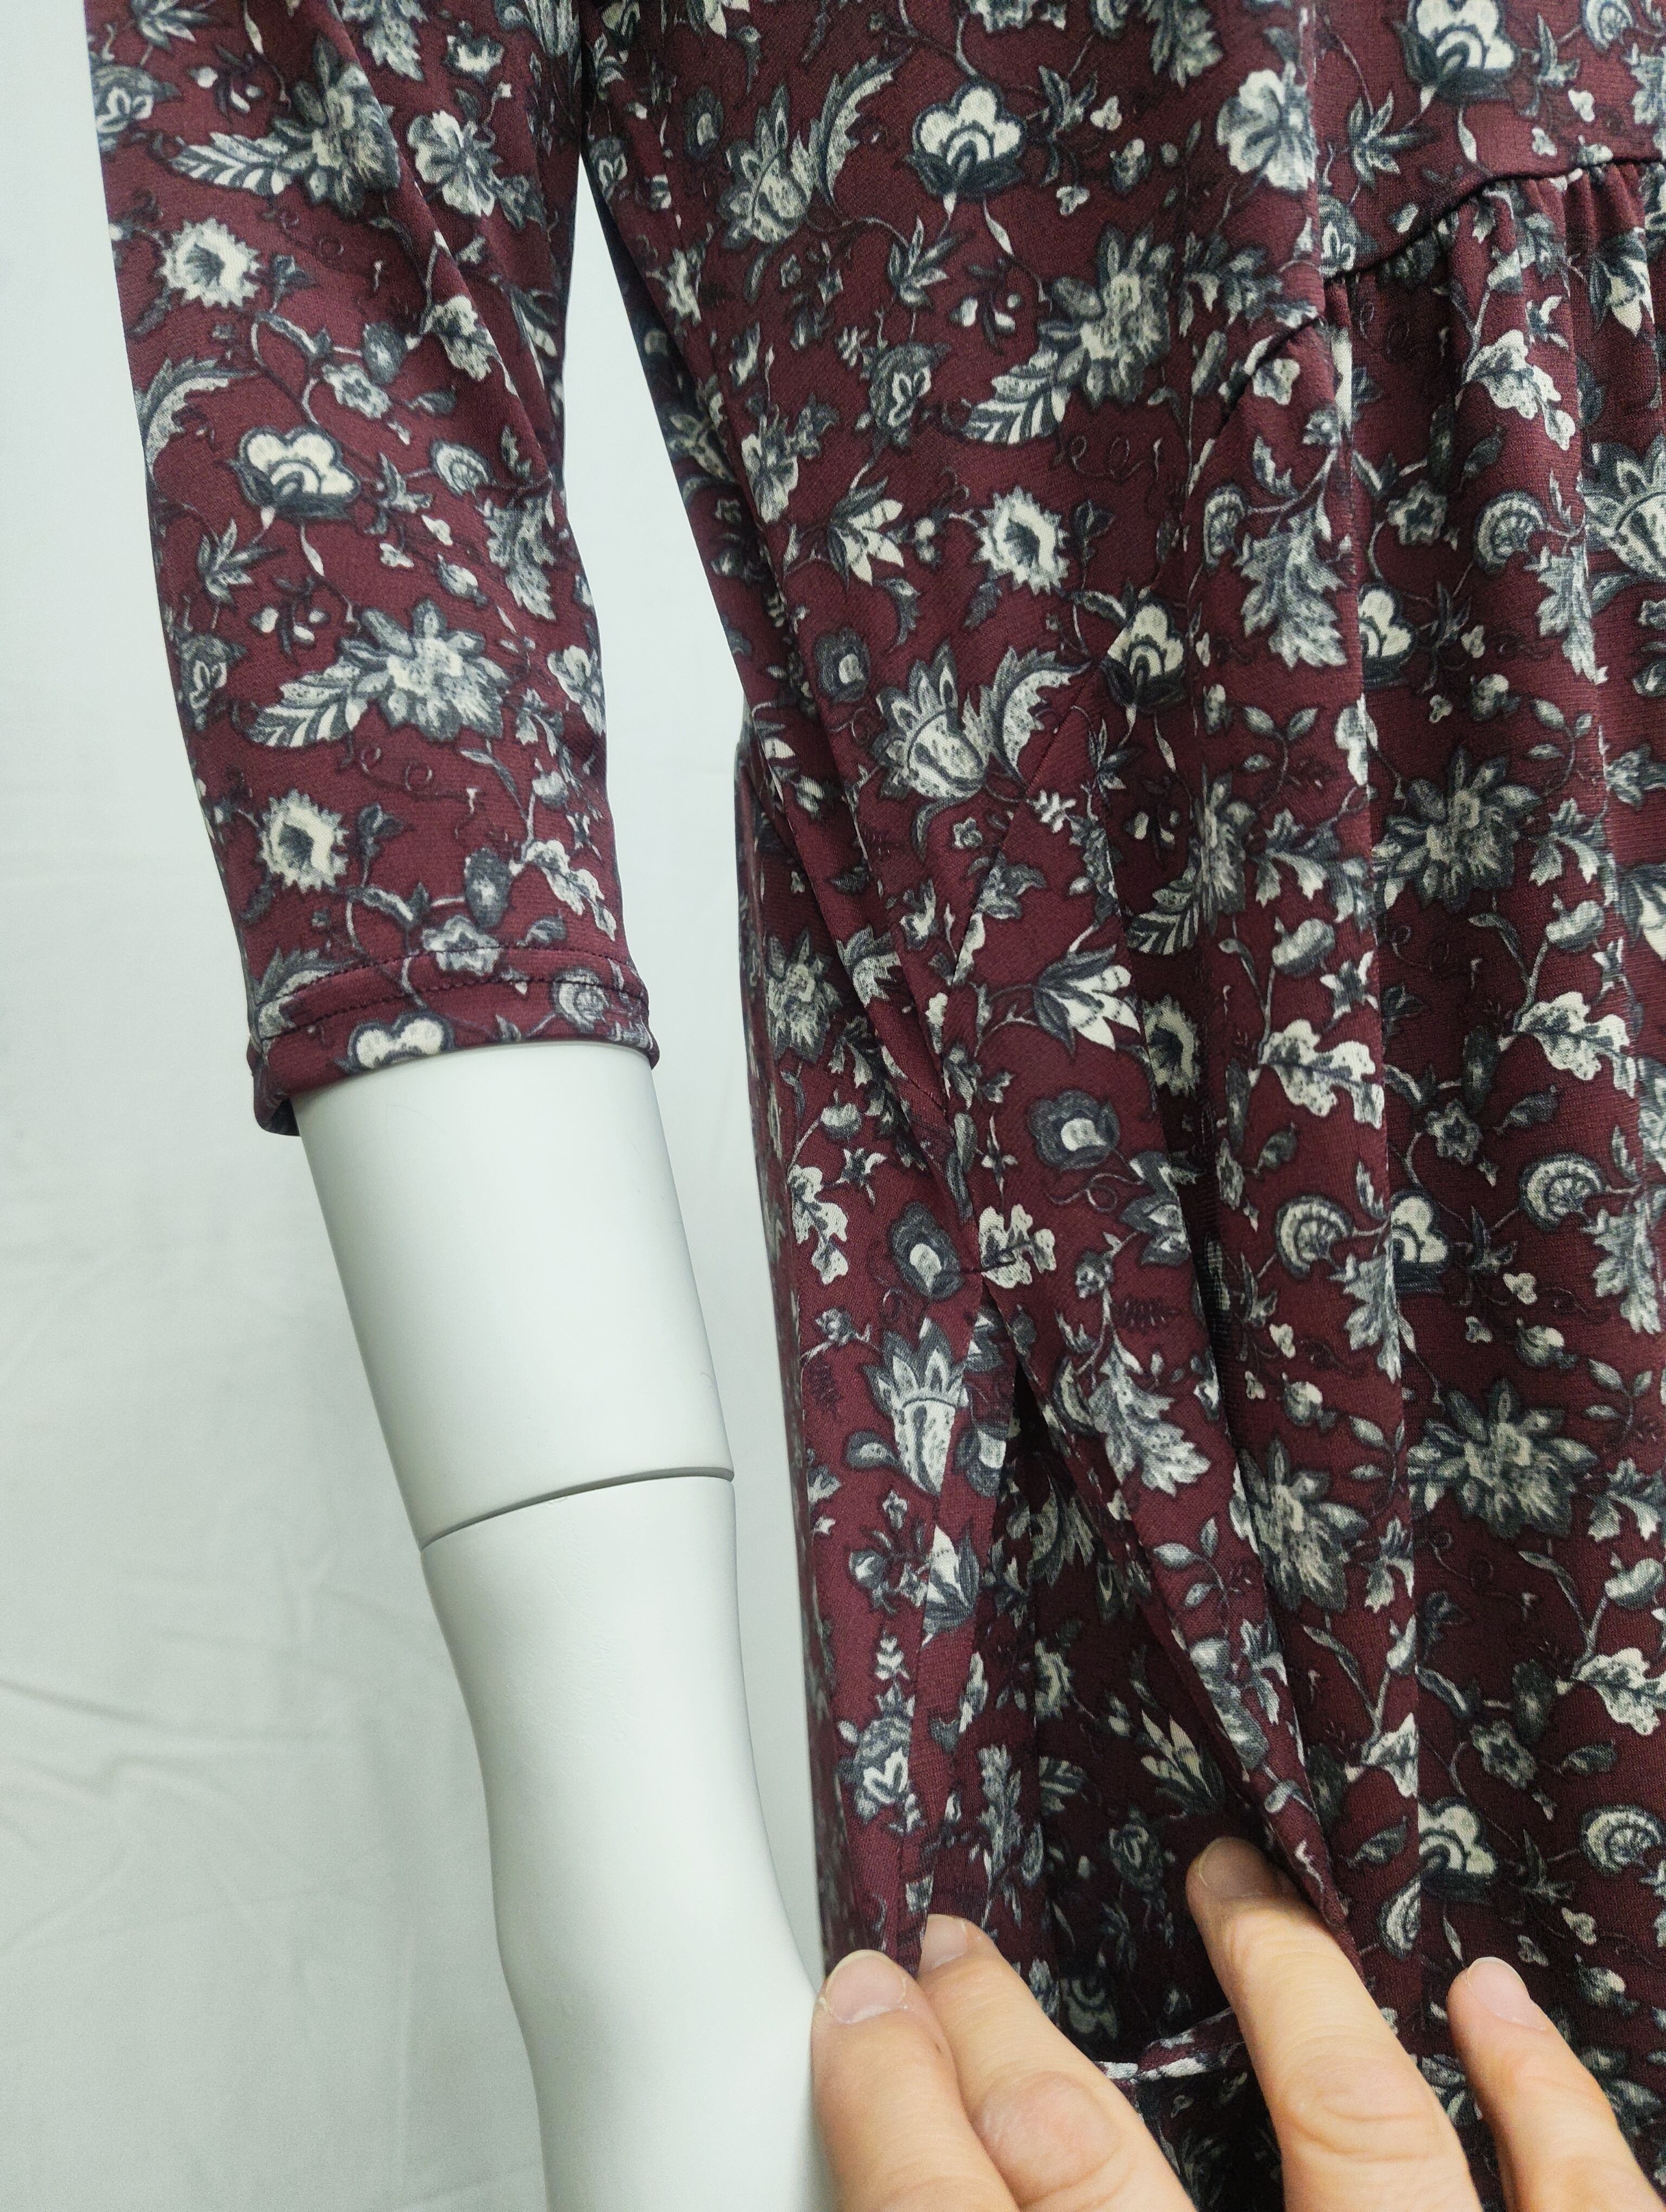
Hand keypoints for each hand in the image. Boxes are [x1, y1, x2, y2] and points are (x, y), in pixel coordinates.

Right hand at [810, 1836, 1662, 2210]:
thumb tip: (932, 2190)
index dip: (888, 2103)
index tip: (862, 2006)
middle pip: (1096, 2171)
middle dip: (1009, 2043)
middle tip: (956, 1952)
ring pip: (1358, 2130)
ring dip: (1282, 1993)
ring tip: (1238, 1888)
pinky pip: (1591, 2204)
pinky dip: (1545, 2098)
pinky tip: (1495, 2001)